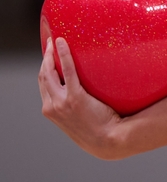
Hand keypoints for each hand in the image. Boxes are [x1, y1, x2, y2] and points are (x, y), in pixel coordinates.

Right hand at [39, 37, 125, 159]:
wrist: (109, 140)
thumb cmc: (101, 129)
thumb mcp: (81, 117)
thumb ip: (76, 104)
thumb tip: (86, 88)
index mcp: (51, 110)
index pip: (43, 84)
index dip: (44, 68)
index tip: (48, 55)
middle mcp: (51, 106)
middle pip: (43, 76)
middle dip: (45, 58)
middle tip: (50, 43)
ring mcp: (61, 102)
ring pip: (49, 72)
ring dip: (50, 54)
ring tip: (55, 41)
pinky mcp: (74, 97)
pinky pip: (67, 71)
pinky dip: (63, 55)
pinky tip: (63, 43)